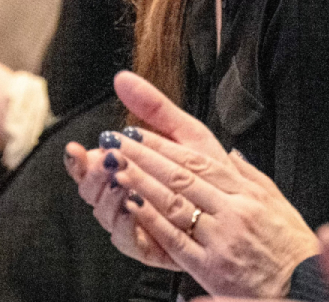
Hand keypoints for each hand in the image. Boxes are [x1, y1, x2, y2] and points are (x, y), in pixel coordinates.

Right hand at [65, 70, 240, 270]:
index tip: (77, 150)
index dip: (80, 162)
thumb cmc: (218, 174)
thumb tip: (122, 78)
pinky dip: (131, 224)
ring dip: (109, 197)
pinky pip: (134, 242)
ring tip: (118, 177)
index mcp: (131, 174)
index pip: (92, 170)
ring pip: (108, 218)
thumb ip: (154, 108)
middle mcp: (130, 202)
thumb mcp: (189, 135)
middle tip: (100, 163)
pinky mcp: (156, 250)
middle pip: (94, 196)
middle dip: (92, 179)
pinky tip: (134, 204)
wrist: (252, 219)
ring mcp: (141, 228)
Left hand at [103, 130, 318, 295]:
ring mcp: (221, 238)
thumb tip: (232, 155)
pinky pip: (175, 239)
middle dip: (144, 156)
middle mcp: (234, 210)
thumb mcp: (279, 203)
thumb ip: (251, 177)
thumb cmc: (291, 248)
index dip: (165, 145)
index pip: (199, 161)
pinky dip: (151, 220)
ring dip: (140, 182)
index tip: (139, 133)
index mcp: (247, 193)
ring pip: (174, 203)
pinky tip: (132, 205)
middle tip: (117, 141)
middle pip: (181, 176)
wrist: (303, 287)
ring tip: (116, 167)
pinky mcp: (210, 265)